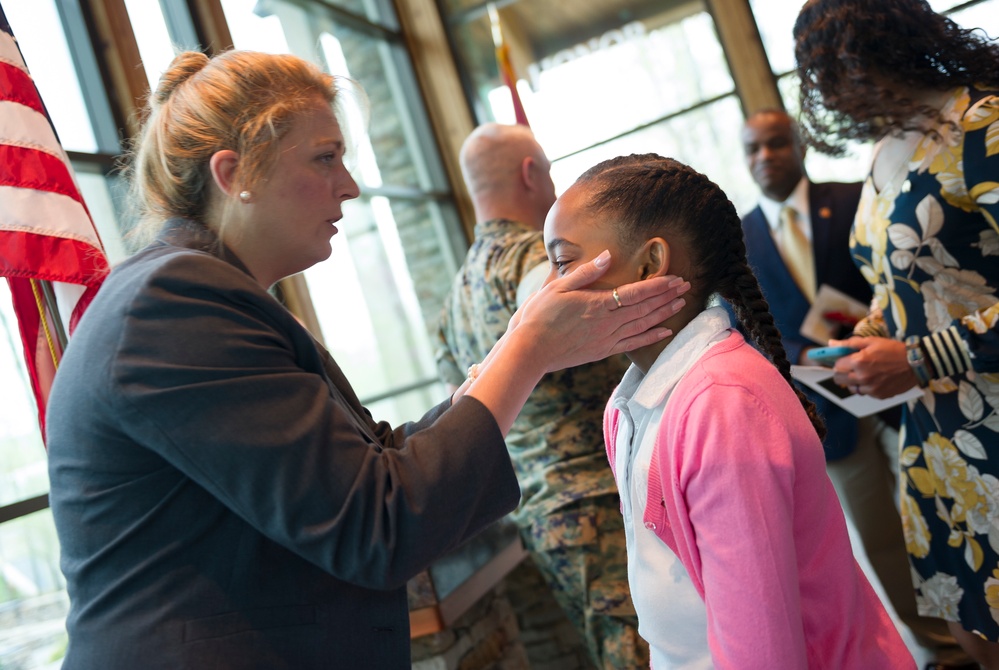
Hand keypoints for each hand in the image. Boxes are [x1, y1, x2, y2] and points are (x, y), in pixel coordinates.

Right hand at [511, 250, 689, 372]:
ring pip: (643, 325)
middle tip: (687, 287)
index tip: (676, 279)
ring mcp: (607, 339)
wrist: (530, 350)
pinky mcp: (603, 351)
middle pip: (644, 308)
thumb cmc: (539, 316)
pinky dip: (651, 337)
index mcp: (597, 304)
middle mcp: (607, 323)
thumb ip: (585, 272)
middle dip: (667, 296)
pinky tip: (665, 332)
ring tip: (681, 304)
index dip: (658, 286)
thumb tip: (607, 256)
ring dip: (664, 314)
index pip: (635, 293)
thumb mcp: (557, 287)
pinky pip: (633, 344)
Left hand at [830, 336, 917, 397]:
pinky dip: (866, 387)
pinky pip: (865, 393)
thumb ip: (849, 344)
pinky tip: (875, 379)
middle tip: (850, 367)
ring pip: (851, 388)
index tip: (843, 360)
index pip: (836, 366)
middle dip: (841, 372)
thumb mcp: (871, 341)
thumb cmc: (894, 350)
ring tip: (864, 373)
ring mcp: (871, 388)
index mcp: (859, 362)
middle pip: (839, 379)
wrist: (916, 363)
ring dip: (853, 381)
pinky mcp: (879, 395)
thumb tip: (831, 344)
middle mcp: (863, 377)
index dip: (839, 362)